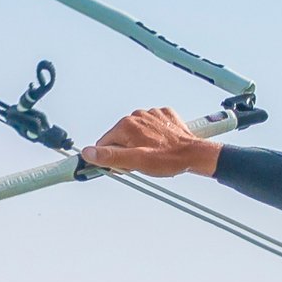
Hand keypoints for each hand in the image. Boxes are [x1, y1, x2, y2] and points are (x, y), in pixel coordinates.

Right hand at [82, 107, 221, 177]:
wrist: (193, 154)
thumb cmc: (168, 159)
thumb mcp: (135, 162)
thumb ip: (110, 156)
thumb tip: (89, 153)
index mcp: (127, 125)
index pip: (105, 143)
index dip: (112, 159)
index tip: (121, 167)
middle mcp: (137, 115)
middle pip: (120, 138)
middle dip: (127, 152)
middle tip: (141, 163)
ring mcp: (151, 114)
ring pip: (135, 133)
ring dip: (140, 145)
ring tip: (153, 156)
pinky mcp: (163, 116)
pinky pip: (151, 128)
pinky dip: (153, 138)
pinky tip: (161, 147)